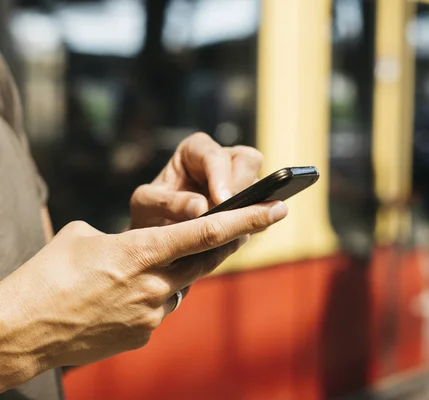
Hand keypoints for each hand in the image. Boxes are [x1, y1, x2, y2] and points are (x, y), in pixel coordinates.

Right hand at [0, 201, 286, 384]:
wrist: (21, 331)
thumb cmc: (47, 276)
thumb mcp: (84, 238)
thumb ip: (126, 238)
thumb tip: (142, 247)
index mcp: (142, 251)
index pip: (209, 231)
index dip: (247, 218)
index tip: (276, 209)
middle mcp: (156, 284)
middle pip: (209, 259)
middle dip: (230, 242)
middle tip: (244, 229)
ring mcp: (153, 314)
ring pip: (182, 285)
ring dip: (176, 273)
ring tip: (139, 270)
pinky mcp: (144, 335)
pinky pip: (161, 308)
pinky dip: (154, 297)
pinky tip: (123, 298)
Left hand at [130, 133, 262, 228]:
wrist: (155, 236)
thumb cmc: (148, 212)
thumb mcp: (145, 205)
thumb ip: (167, 203)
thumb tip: (200, 207)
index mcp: (195, 150)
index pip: (214, 155)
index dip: (221, 176)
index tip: (221, 201)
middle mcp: (221, 160)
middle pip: (248, 160)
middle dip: (242, 187)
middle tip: (231, 214)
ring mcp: (238, 181)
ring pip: (261, 183)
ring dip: (251, 205)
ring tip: (235, 228)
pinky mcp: (249, 203)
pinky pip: (263, 208)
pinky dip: (256, 221)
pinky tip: (241, 234)